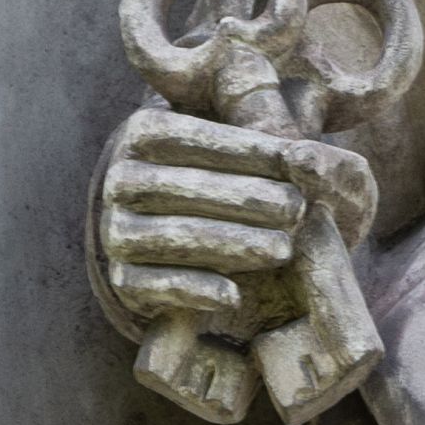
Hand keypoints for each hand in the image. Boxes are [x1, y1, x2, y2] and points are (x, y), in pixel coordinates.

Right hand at [95, 102, 329, 345]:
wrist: (183, 240)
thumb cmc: (225, 174)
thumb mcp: (242, 140)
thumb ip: (272, 128)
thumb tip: (308, 157)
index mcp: (143, 133)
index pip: (194, 139)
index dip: (246, 150)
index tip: (295, 162)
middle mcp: (120, 179)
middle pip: (183, 187)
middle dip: (245, 199)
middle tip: (297, 210)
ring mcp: (117, 231)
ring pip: (174, 236)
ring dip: (231, 244)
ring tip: (283, 249)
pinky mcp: (124, 279)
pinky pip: (155, 285)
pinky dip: (195, 290)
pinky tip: (234, 296)